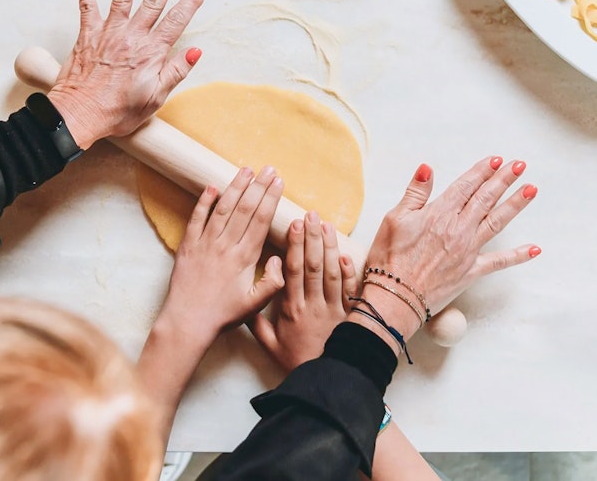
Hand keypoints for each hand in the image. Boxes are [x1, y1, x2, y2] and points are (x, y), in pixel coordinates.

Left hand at [46, 0, 207, 147]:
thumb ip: (176, 72)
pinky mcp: (88, 34)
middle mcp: (131, 37)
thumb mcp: (155, 98)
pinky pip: (87, 5)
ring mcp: (108, 32)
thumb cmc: (118, 112)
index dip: (191, 0)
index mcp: (151, 53)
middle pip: (153, 0)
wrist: (80, 115)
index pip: (177, 20)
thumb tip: (195, 51)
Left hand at [155, 166, 286, 344]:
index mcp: (244, 258)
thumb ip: (274, 282)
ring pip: (222, 208)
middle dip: (258, 186)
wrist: (188, 321)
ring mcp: (205, 243)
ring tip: (246, 170)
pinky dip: (203, 202)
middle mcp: (225, 246)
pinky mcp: (188, 246)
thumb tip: (281, 260)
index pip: (260, 220)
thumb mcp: (255, 304)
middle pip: (244, 209)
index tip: (279, 182)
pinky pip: (196, 218)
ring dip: (235, 187)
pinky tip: (212, 187)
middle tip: (269, 169)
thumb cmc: (223, 314)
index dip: (270, 199)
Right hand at [249, 211, 355, 371]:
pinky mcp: (349, 315)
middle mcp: (312, 305)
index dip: (294, 246)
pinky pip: (350, 290)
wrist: (325, 381)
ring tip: (327, 225)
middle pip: (312, 265)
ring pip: (332, 272)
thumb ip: (256, 323)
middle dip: (312, 238)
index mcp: (292, 309)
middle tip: (311, 215)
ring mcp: (333, 309)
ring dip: (329, 247)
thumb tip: (246, 302)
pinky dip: (350, 271)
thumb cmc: (296, 362)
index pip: (292, 271)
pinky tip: (346, 253)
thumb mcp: (269, 345)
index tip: (294, 225)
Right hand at [351, 157, 538, 349]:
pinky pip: (499, 262)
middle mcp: (458, 229)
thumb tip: (428, 168)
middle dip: (504, 179)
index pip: (466, 186)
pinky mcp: (471, 271)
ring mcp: (468, 250)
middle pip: (486, 198)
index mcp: (439, 214)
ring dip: (515, 204)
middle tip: (520, 165)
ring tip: (531, 189)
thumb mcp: (394, 219)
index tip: (496, 159)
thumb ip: (415, 192)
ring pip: (497, 222)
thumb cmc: (389, 259)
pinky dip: (519, 255)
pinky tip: (535, 248)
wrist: (395, 297)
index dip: (482, 170)